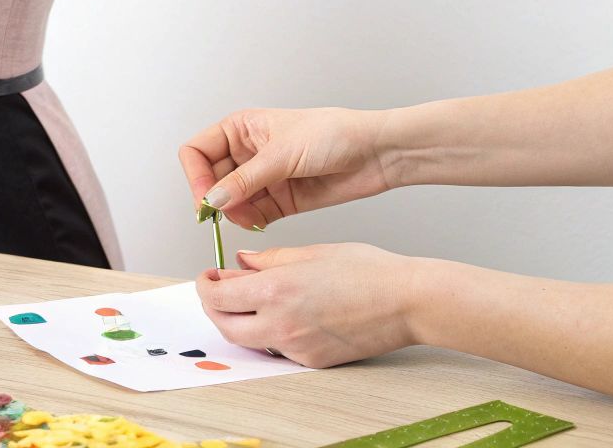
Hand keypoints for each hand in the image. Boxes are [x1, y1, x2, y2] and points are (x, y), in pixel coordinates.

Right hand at [179, 107, 392, 228]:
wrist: (375, 154)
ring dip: (233, 213)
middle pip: (210, 180)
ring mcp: (263, 178)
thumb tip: (212, 200)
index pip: (198, 152)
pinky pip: (251, 216)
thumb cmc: (334, 134)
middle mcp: (248, 153)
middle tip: (221, 214)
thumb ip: (244, 180)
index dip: (196, 175)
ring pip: (230, 202)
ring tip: (247, 217)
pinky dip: (249, 222)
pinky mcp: (279, 200)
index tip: (206, 198)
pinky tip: (258, 222)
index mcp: (242, 128)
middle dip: (214, 199)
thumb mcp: (283, 154)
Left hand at [195, 243, 422, 368]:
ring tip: (250, 301)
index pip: (217, 296)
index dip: (206, 286)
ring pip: (249, 341)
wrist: (406, 302)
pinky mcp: (312, 361)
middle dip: (214, 308)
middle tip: (218, 290)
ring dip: (239, 322)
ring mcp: (296, 347)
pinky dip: (270, 332)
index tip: (209, 276)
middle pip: (224, 325)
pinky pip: (278, 349)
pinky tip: (284, 314)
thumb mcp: (311, 252)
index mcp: (275, 291)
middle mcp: (280, 324)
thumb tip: (241, 262)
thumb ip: (268, 259)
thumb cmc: (367, 271)